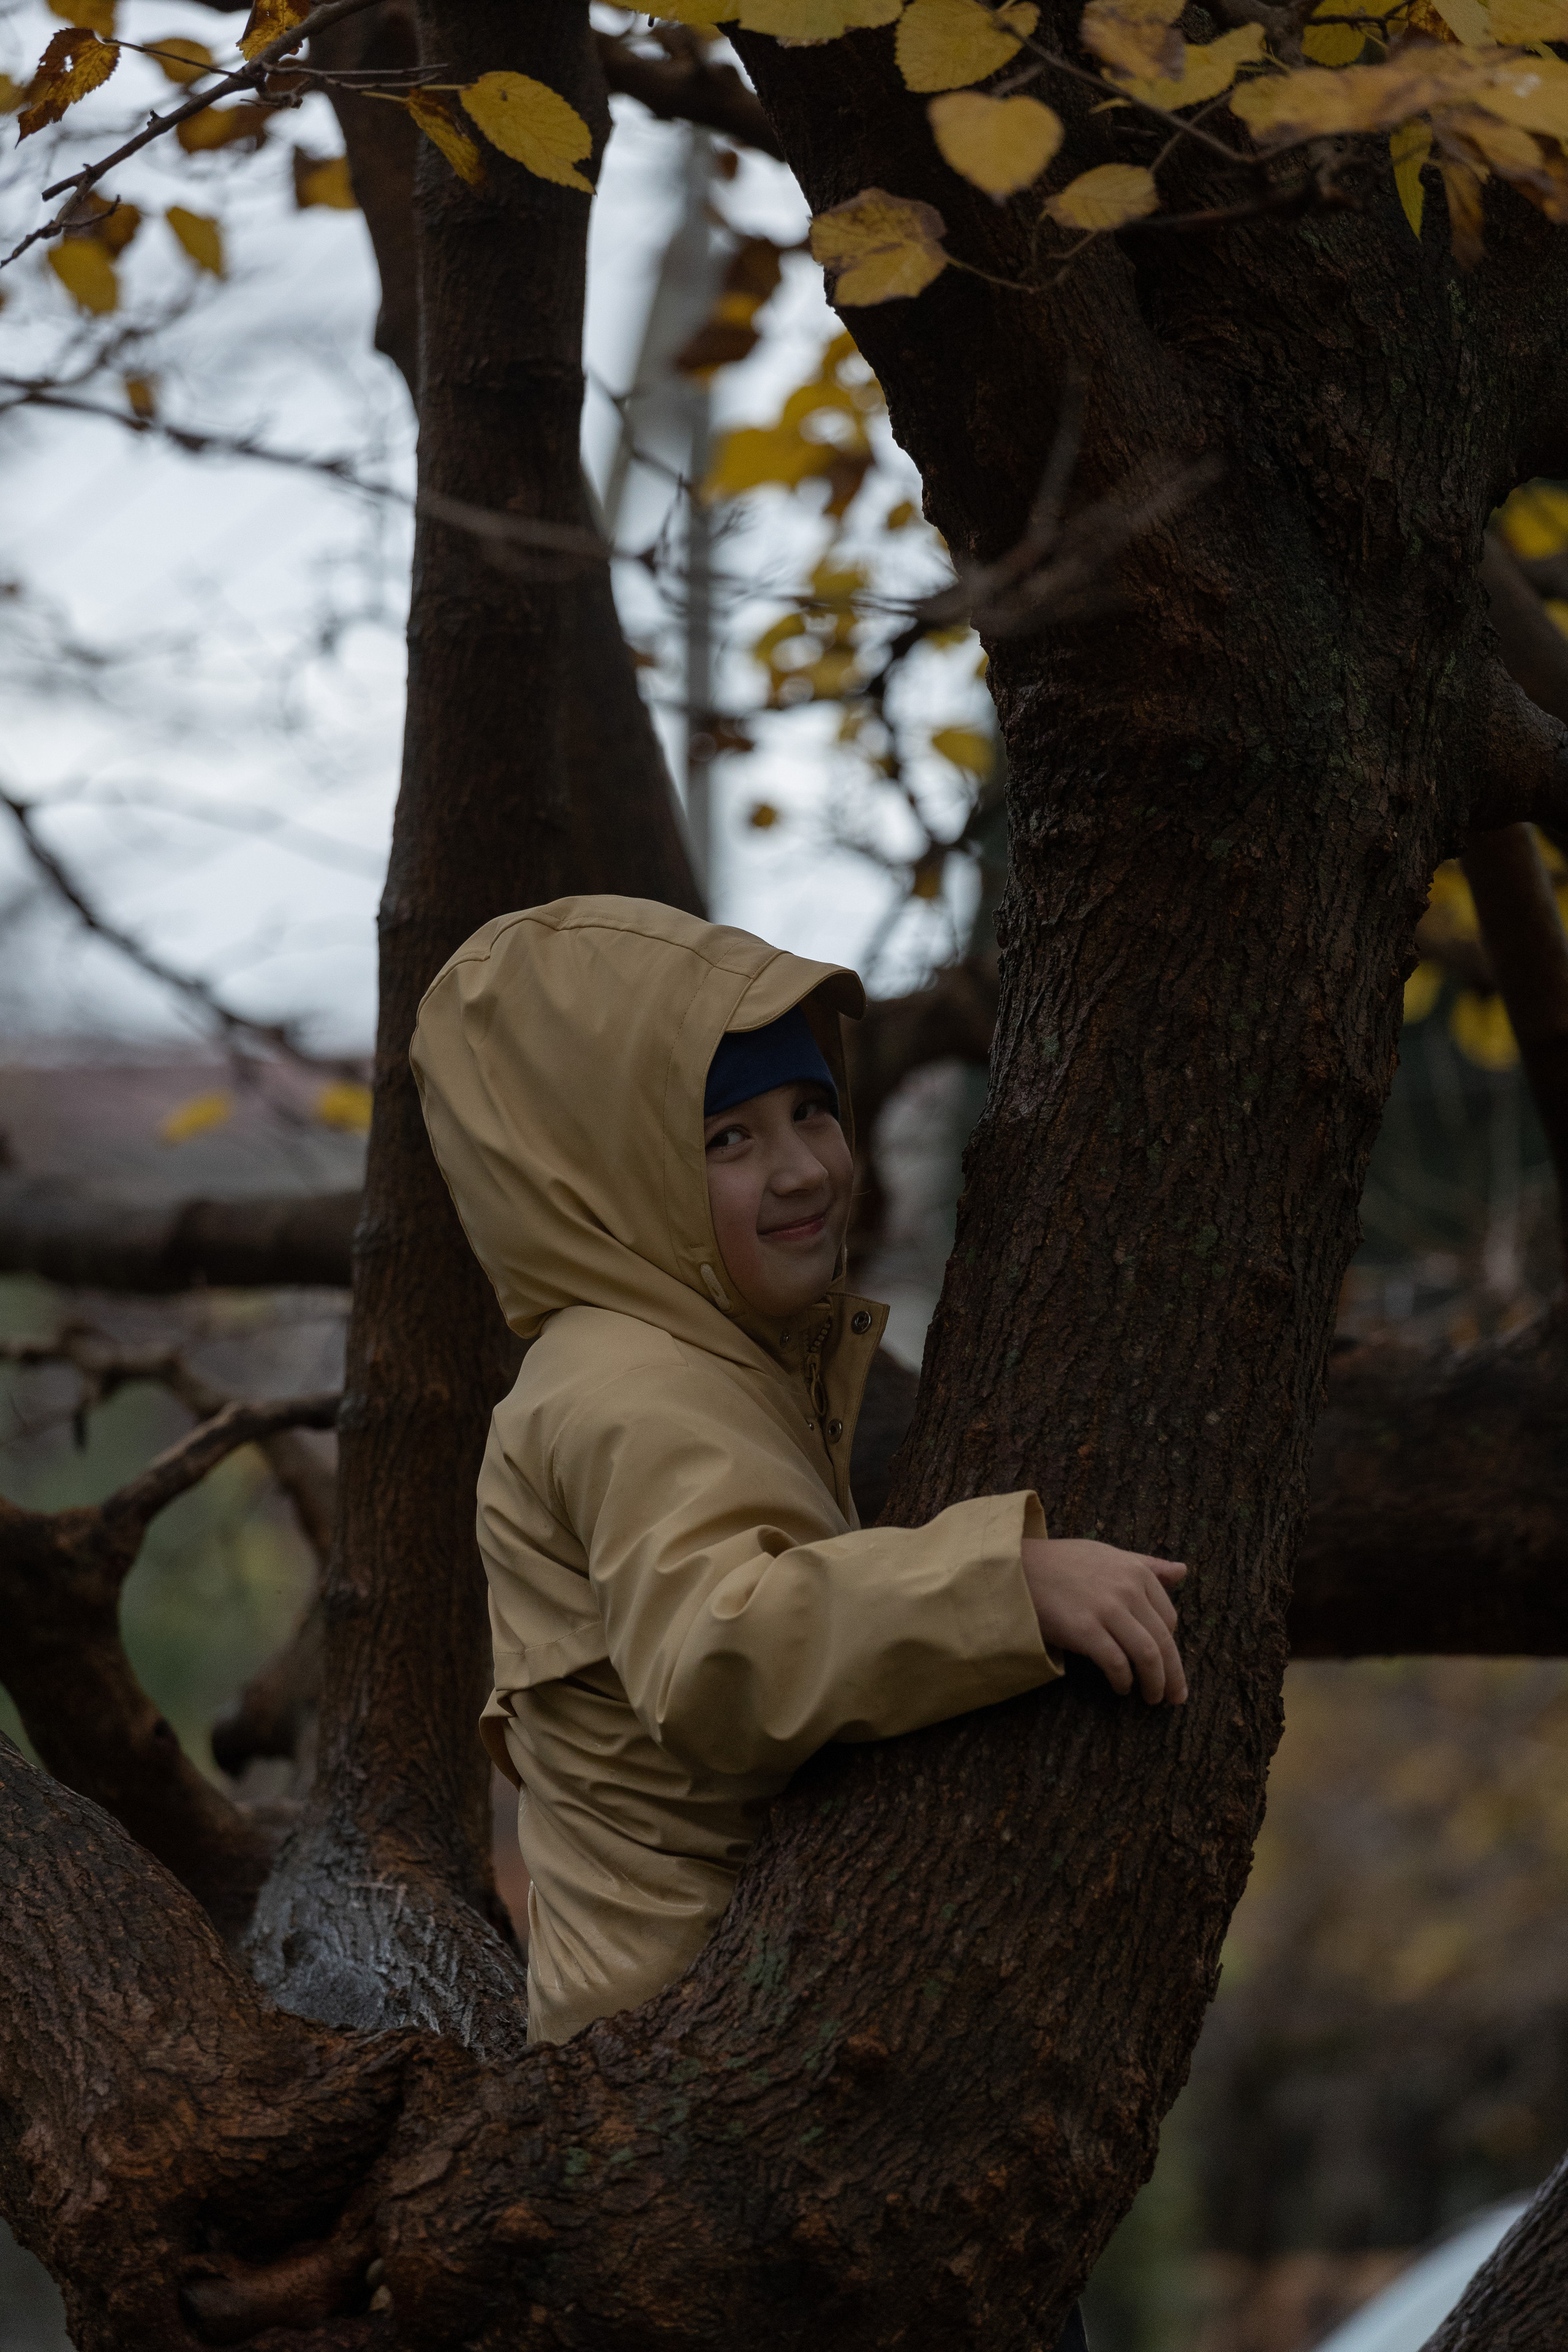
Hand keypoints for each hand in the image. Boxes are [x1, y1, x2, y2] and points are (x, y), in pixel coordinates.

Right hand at [1020, 1536, 1187, 1704]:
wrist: (1017, 1567)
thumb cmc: (1063, 1562)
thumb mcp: (1109, 1554)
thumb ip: (1148, 1564)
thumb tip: (1183, 1570)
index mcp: (1136, 1571)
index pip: (1169, 1618)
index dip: (1169, 1645)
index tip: (1166, 1663)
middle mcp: (1127, 1589)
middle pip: (1163, 1641)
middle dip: (1173, 1675)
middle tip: (1175, 1697)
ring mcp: (1106, 1610)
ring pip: (1148, 1655)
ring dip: (1155, 1683)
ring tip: (1153, 1699)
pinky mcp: (1084, 1630)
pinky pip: (1117, 1663)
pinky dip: (1124, 1681)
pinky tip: (1122, 1688)